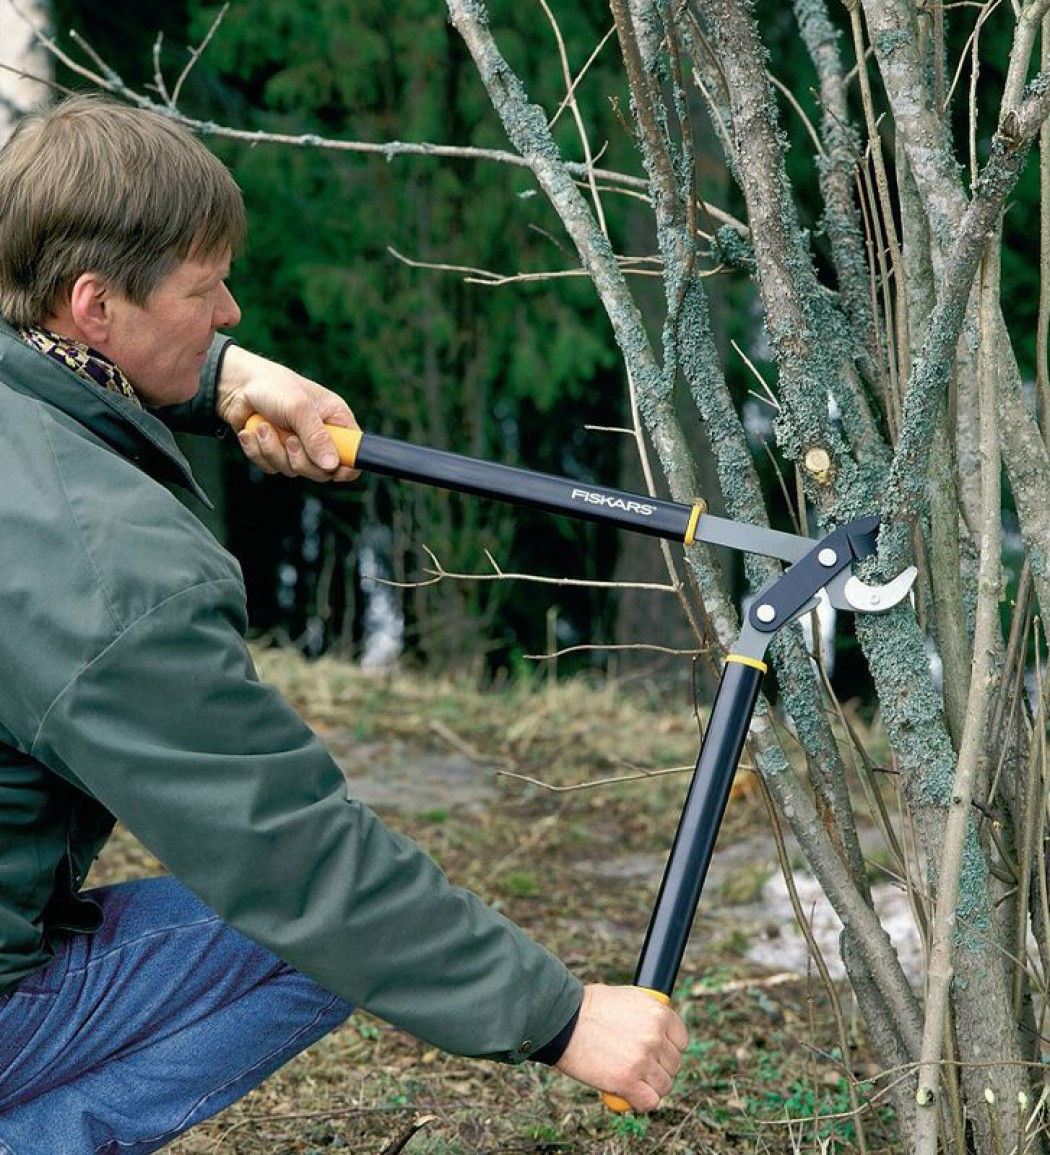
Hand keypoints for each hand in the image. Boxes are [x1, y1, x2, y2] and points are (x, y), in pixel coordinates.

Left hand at [216, 345, 360, 481]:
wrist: (236, 384)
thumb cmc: (273, 386)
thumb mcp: (299, 408)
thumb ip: (316, 437)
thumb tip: (331, 465)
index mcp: (335, 420)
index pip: (354, 453)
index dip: (347, 466)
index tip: (333, 470)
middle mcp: (319, 436)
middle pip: (323, 471)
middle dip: (301, 460)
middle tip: (290, 441)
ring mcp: (297, 446)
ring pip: (293, 470)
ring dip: (273, 450)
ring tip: (264, 426)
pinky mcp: (275, 451)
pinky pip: (270, 467)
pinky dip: (257, 451)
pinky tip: (252, 431)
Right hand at [554, 984, 687, 1112]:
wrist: (562, 1020)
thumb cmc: (588, 1007)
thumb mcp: (626, 999)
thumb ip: (645, 1016)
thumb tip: (657, 1030)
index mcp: (658, 1013)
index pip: (681, 1040)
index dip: (669, 1048)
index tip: (658, 1052)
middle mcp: (655, 1037)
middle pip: (673, 1064)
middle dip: (658, 1067)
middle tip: (639, 1066)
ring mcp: (643, 1060)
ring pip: (664, 1085)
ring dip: (650, 1086)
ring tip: (633, 1080)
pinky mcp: (627, 1082)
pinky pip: (649, 1102)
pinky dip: (640, 1101)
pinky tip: (629, 1094)